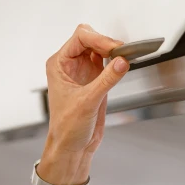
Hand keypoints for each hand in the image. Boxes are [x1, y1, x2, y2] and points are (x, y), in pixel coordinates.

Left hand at [44, 24, 128, 156]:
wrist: (72, 146)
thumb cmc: (66, 128)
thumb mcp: (87, 102)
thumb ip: (106, 80)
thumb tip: (122, 62)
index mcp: (59, 64)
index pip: (80, 37)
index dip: (98, 39)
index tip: (114, 48)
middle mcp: (69, 65)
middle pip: (91, 39)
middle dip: (107, 42)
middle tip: (122, 52)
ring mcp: (83, 71)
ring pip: (101, 48)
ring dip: (114, 50)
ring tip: (126, 57)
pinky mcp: (95, 79)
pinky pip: (109, 62)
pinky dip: (118, 61)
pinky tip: (124, 65)